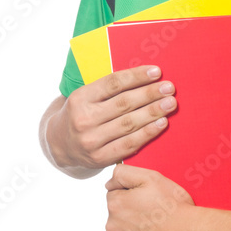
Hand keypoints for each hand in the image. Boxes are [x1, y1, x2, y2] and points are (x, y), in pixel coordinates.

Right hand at [47, 66, 176, 171]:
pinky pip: (129, 144)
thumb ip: (108, 89)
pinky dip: (148, 133)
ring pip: (129, 124)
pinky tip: (162, 123)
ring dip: (153, 112)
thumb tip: (144, 75)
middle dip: (150, 94)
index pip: (112, 84)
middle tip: (170, 87)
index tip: (157, 72)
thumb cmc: (81, 113)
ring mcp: (91, 141)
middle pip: (124, 104)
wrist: (60, 145)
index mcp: (79, 98)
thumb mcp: (85, 97)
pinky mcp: (100, 158)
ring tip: (171, 103)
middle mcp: (83, 119)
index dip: (136, 76)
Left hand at [104, 164, 195, 230]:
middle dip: (131, 215)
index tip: (146, 201)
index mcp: (116, 204)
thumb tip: (110, 182)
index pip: (114, 196)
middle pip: (117, 217)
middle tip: (153, 216)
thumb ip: (124, 174)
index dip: (131, 196)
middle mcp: (113, 227)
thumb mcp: (151, 177)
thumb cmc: (175, 209)